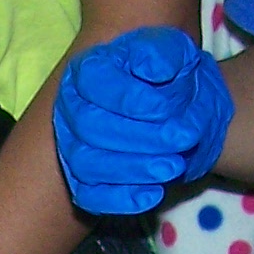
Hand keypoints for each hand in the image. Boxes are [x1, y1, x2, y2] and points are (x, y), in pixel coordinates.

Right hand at [53, 26, 233, 214]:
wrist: (176, 109)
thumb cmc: (170, 78)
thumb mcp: (174, 52)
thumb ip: (163, 54)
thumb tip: (153, 71)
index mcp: (87, 71)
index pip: (95, 84)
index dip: (129, 98)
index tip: (167, 108)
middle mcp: (70, 110)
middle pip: (91, 128)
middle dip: (141, 137)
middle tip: (183, 140)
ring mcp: (72, 149)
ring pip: (88, 165)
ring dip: (134, 169)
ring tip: (173, 167)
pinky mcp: (82, 183)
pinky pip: (91, 198)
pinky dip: (120, 200)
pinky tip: (153, 195)